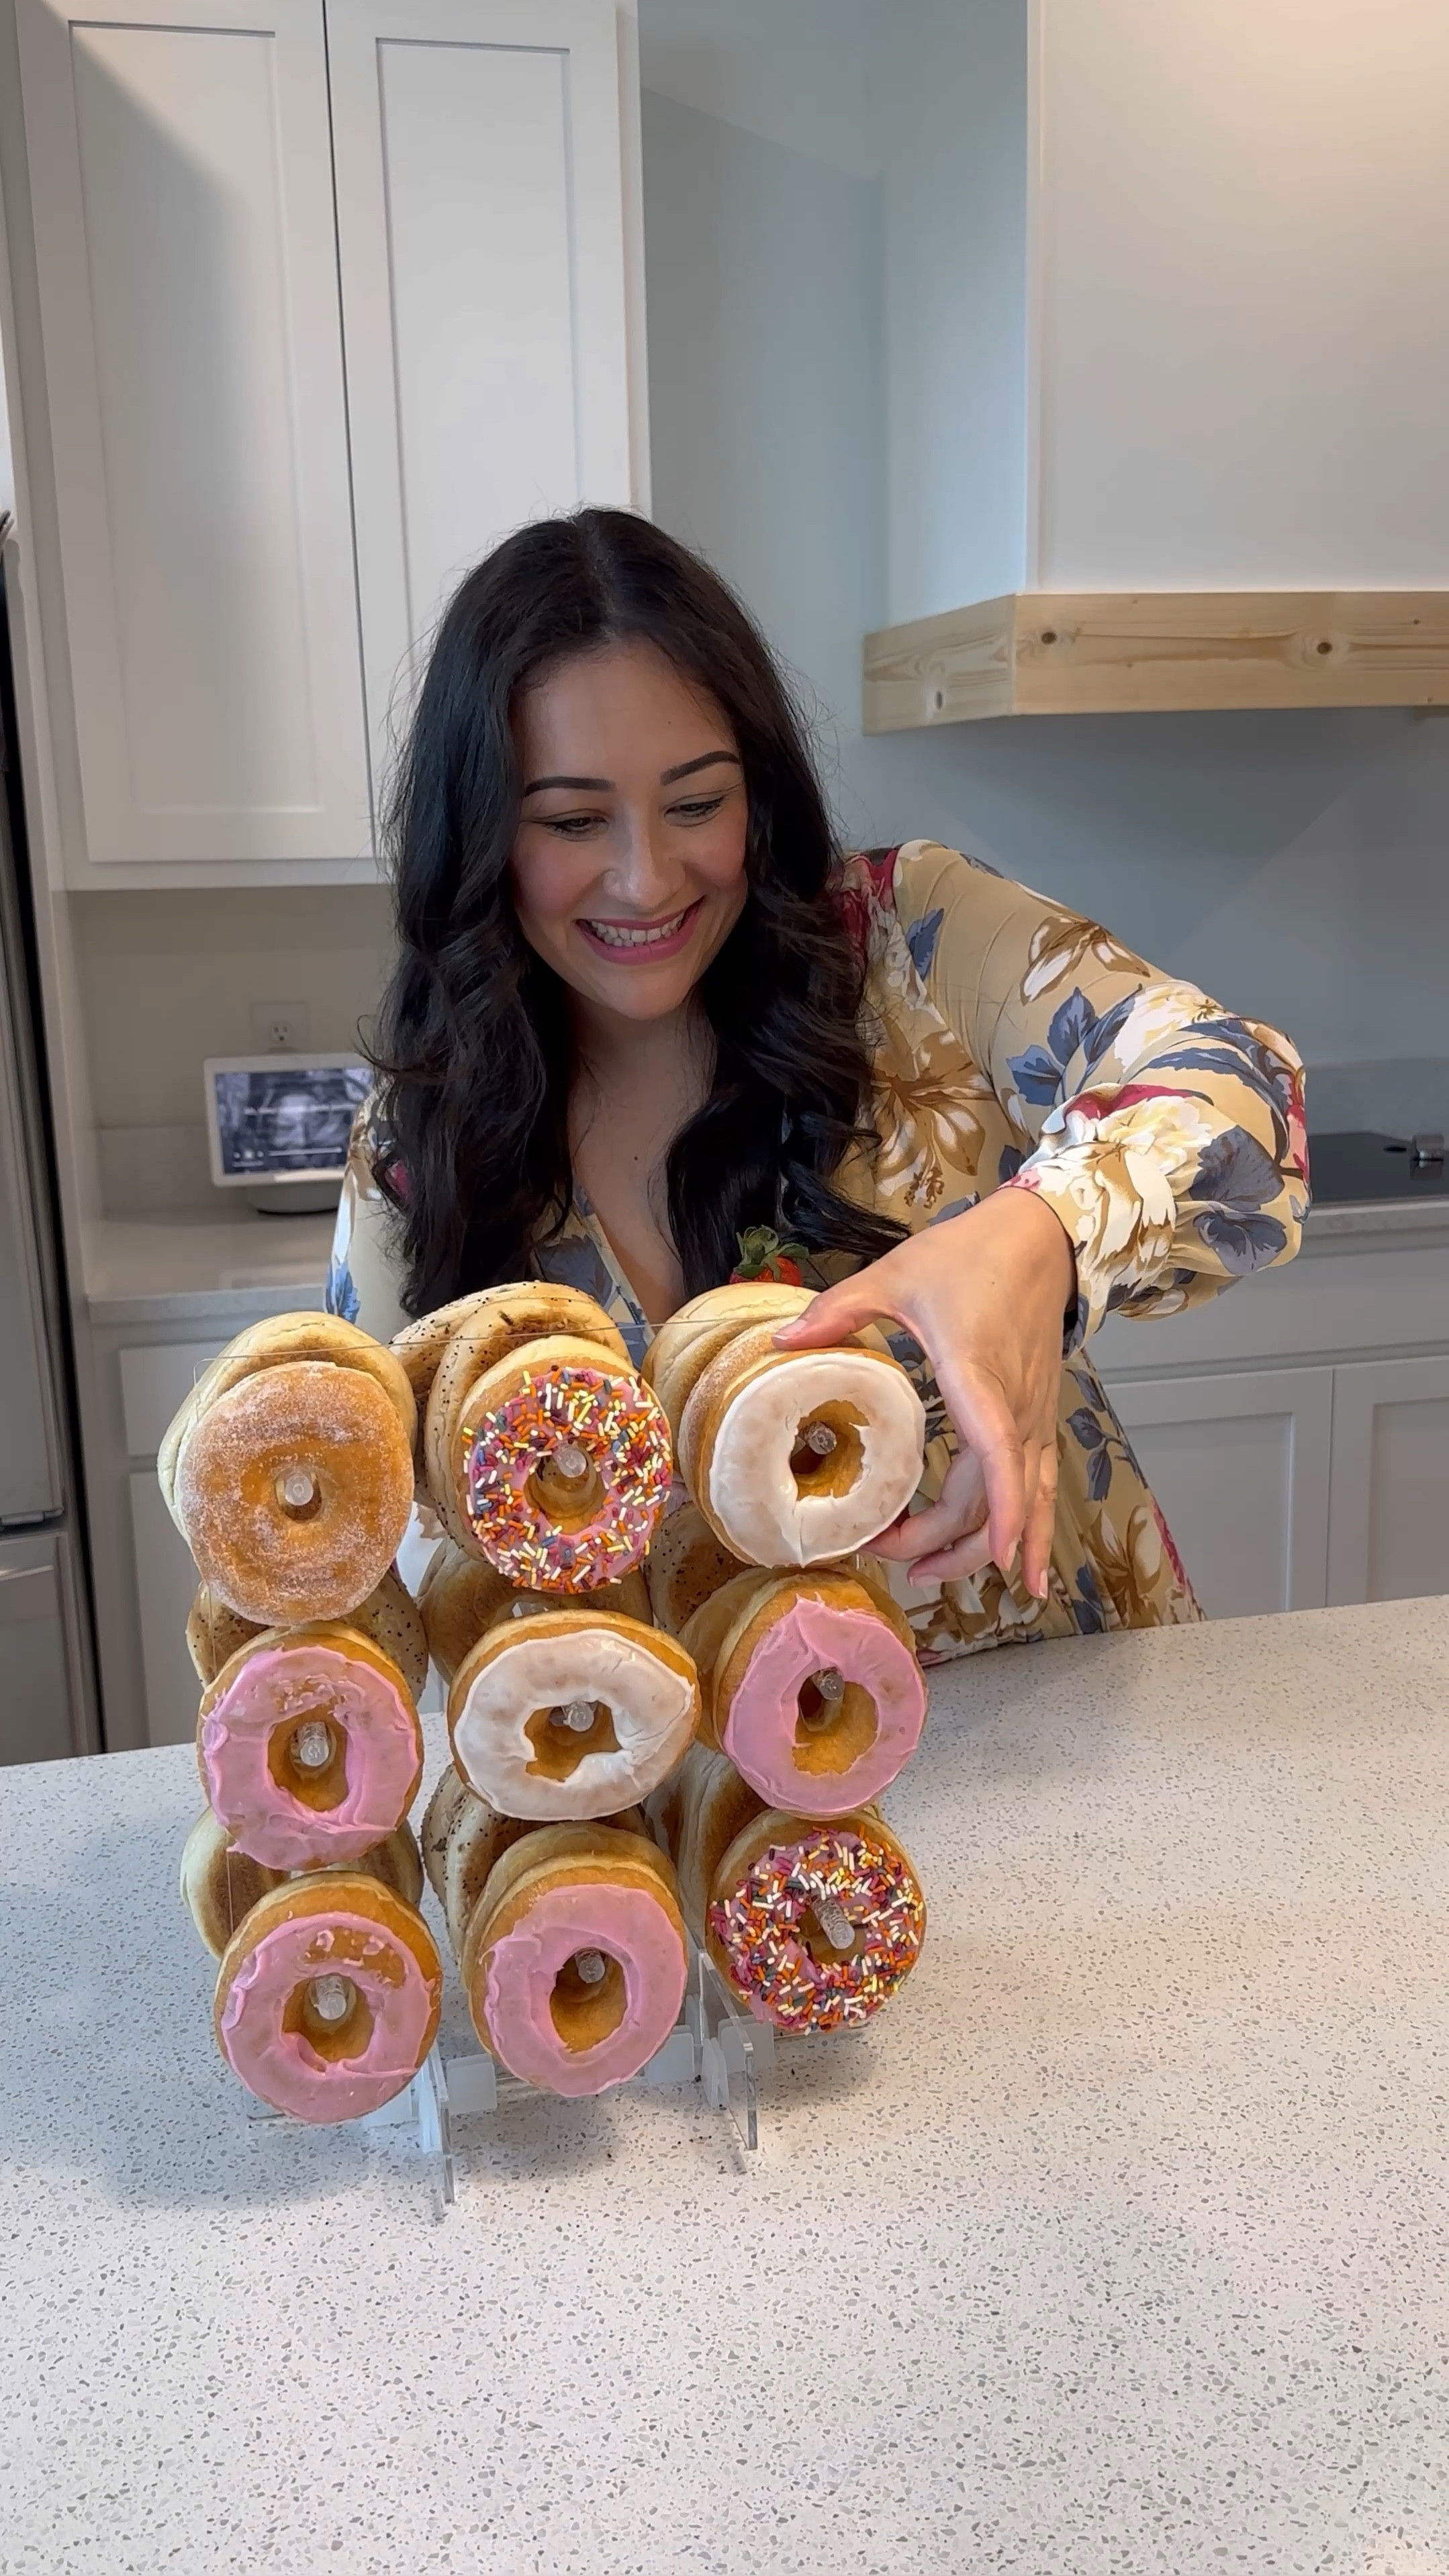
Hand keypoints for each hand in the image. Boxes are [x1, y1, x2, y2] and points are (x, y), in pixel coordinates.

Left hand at [773, 1188, 1075, 1595]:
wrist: (1040, 1238)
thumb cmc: (971, 1255)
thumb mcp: (896, 1274)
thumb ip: (839, 1309)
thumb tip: (780, 1342)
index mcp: (976, 1374)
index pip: (994, 1455)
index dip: (998, 1510)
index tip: (990, 1559)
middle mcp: (1013, 1406)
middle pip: (991, 1498)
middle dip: (944, 1542)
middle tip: (887, 1554)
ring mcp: (1033, 1416)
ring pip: (1024, 1501)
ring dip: (985, 1547)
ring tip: (934, 1576)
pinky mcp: (1040, 1416)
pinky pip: (1041, 1484)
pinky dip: (1034, 1529)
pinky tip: (1025, 1569)